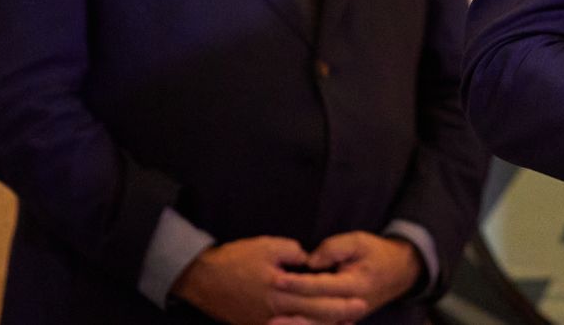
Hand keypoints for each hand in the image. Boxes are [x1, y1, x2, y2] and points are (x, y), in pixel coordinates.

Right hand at [169, 236, 367, 324]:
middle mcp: (274, 311)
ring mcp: (264, 322)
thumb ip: (294, 253)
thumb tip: (310, 262)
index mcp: (280, 289)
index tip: (359, 296)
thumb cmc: (236, 259)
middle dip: (339, 314)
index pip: (317, 295)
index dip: (340, 297)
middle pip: (314, 317)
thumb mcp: (268, 246)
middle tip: (361, 310)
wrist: (202, 279)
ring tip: (346, 323)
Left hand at [270, 232, 421, 319]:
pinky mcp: (343, 321)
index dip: (298, 283)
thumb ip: (335, 248)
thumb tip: (310, 261)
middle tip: (268, 310)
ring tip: (271, 324)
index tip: (276, 279)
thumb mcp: (359, 241)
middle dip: (290, 311)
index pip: (322, 285)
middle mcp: (352, 305)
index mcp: (356, 284)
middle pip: (317, 313)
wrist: (398, 273)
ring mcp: (348, 318)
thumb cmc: (376, 253)